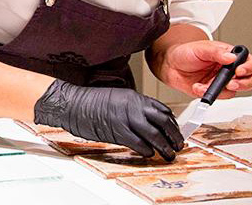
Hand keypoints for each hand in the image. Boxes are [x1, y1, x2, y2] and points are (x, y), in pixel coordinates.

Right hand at [33, 79, 182, 160]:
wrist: (73, 104)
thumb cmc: (91, 102)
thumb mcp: (117, 97)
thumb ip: (134, 107)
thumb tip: (147, 120)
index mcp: (134, 97)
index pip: (162, 110)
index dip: (172, 123)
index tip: (175, 131)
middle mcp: (134, 107)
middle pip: (163, 123)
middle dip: (174, 136)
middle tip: (178, 145)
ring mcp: (127, 119)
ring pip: (155, 135)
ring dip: (164, 147)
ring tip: (169, 155)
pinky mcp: (118, 132)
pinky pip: (139, 144)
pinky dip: (147, 151)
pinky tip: (149, 154)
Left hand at [154, 40, 251, 98]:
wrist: (169, 65)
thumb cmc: (186, 52)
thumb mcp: (201, 48)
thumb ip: (216, 52)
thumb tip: (231, 57)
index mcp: (229, 56)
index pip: (249, 62)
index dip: (248, 68)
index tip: (239, 71)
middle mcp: (228, 69)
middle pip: (250, 80)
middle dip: (243, 84)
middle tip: (231, 84)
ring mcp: (221, 81)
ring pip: (234, 91)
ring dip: (222, 90)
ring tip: (207, 85)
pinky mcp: (212, 91)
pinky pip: (217, 97)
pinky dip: (207, 94)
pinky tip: (198, 87)